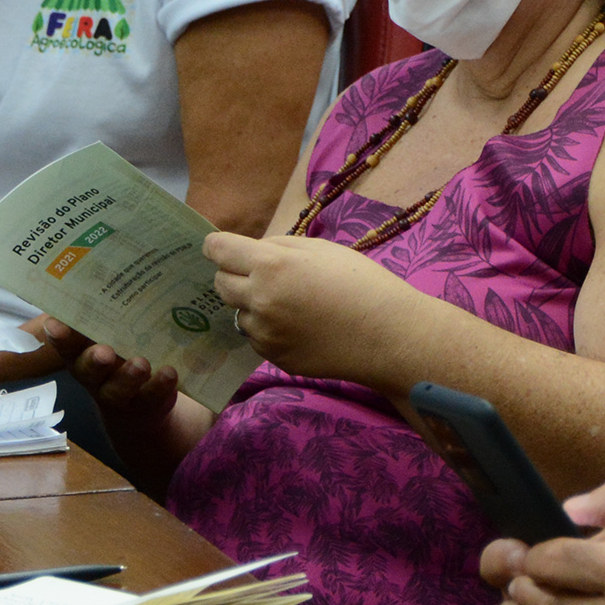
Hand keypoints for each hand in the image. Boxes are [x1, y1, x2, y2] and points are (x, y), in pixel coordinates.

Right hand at [28, 315, 178, 425]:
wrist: (140, 402)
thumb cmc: (120, 353)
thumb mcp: (109, 333)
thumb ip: (105, 311)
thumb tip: (107, 267)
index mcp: (81, 353)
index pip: (65, 343)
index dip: (59, 336)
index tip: (55, 326)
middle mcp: (95, 375)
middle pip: (87, 370)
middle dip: (94, 360)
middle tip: (105, 352)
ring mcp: (118, 392)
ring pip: (117, 388)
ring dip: (128, 376)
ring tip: (141, 364)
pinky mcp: (144, 403)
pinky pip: (150, 397)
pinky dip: (160, 386)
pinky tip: (169, 373)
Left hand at [205, 228, 429, 386]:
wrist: (388, 336)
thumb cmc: (362, 283)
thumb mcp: (321, 249)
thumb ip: (279, 247)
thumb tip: (252, 252)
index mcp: (271, 264)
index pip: (217, 250)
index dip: (217, 246)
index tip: (223, 248)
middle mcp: (259, 299)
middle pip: (219, 284)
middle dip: (233, 275)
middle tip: (261, 276)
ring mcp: (264, 333)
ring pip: (238, 313)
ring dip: (253, 306)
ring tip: (290, 305)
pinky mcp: (274, 357)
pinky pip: (257, 338)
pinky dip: (269, 330)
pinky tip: (299, 327)